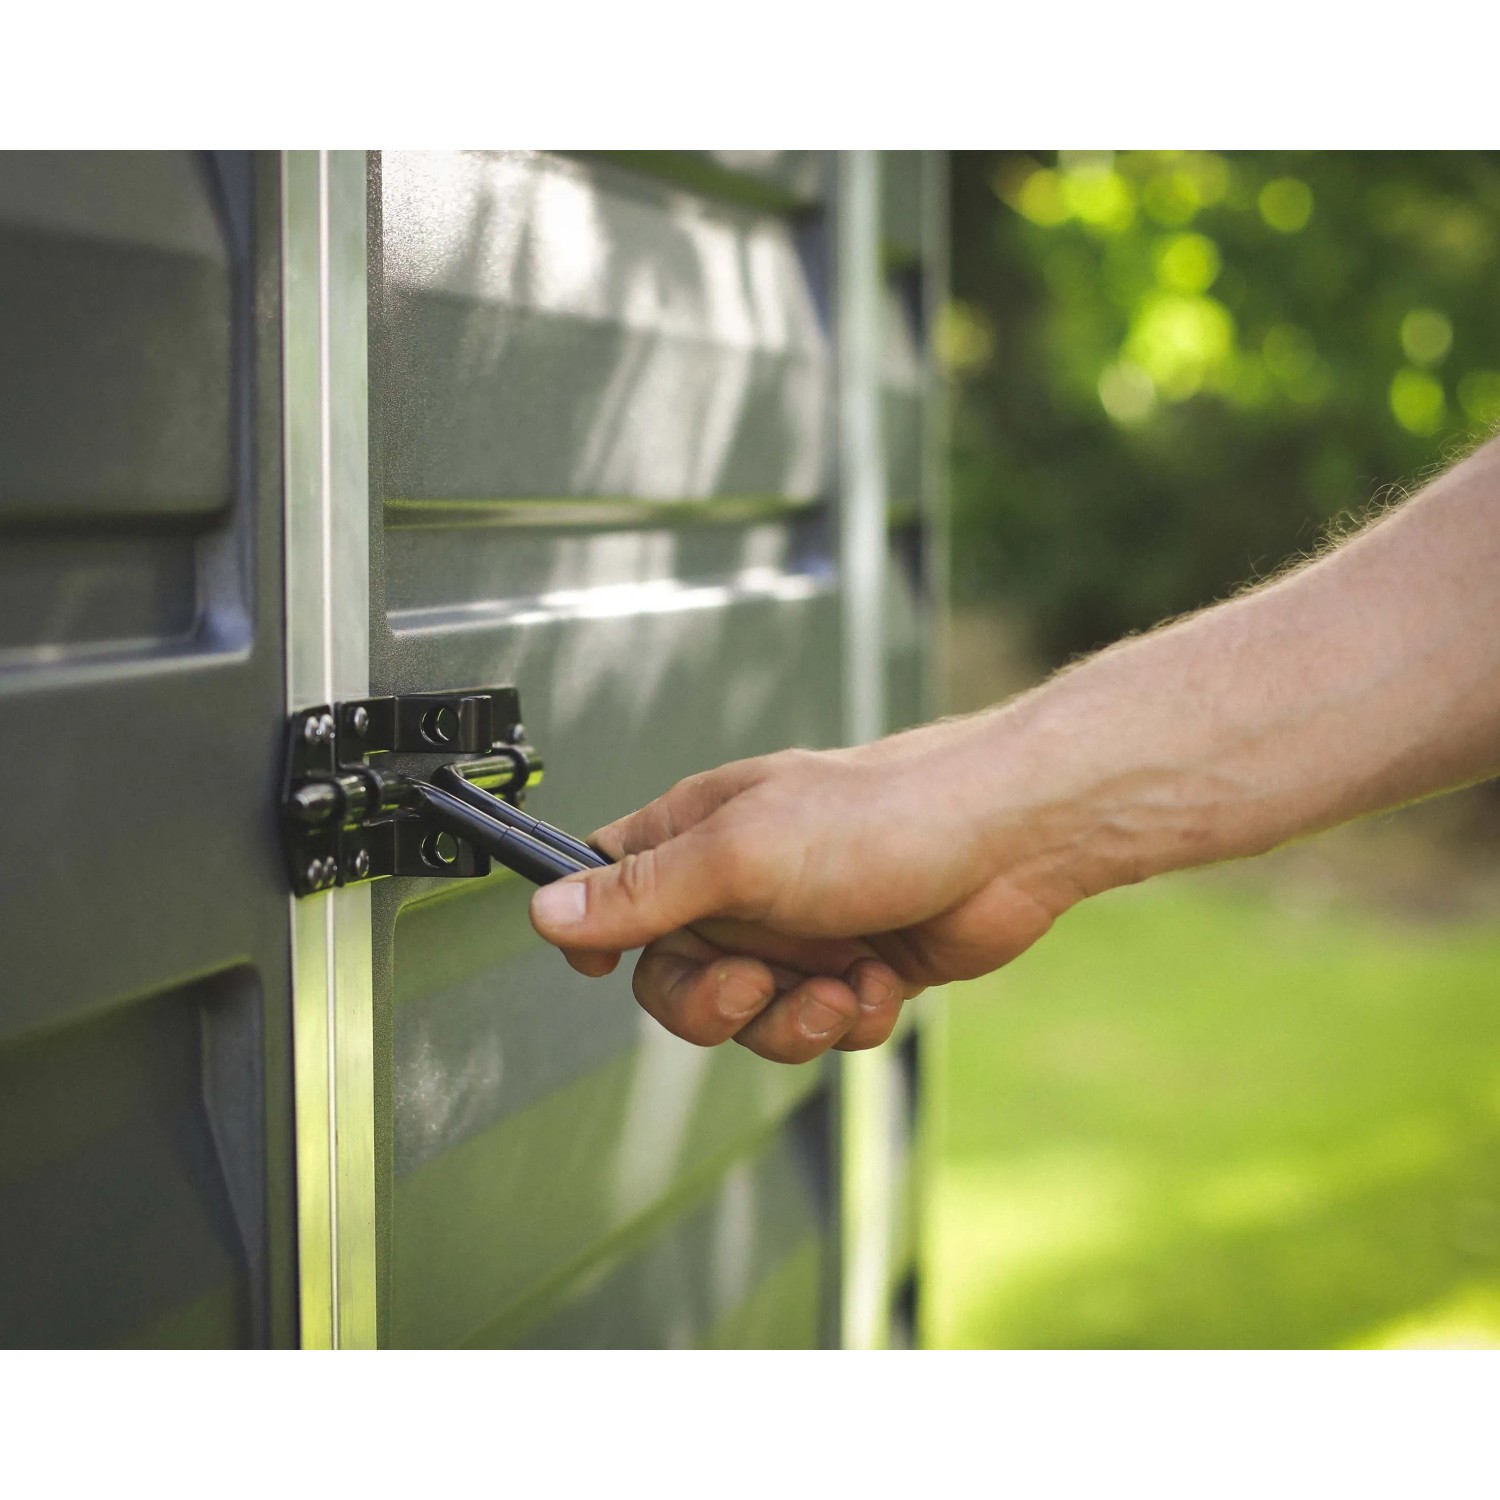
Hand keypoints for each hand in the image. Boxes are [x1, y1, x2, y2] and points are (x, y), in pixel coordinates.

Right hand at [529, 719, 1082, 1063]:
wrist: (1009, 841)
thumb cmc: (882, 818)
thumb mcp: (742, 855)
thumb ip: (643, 894)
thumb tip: (549, 913)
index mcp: (697, 837)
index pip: (609, 889)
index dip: (599, 936)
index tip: (604, 970)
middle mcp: (741, 885)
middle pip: (676, 981)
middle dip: (716, 1003)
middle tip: (755, 985)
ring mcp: (799, 928)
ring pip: (752, 1019)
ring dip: (795, 1019)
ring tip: (841, 985)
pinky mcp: (853, 965)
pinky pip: (819, 1025)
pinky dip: (851, 1015)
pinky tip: (882, 978)